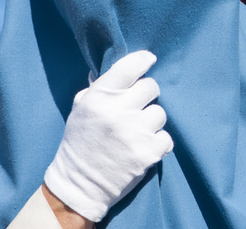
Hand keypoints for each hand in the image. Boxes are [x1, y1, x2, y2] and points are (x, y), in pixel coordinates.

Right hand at [44, 51, 173, 221]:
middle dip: (146, 95)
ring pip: (160, 112)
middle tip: (137, 107)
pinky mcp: (148, 153)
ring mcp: (135, 133)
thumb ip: (98, 87)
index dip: (143, 60)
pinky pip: (166, 137)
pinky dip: (158, 143)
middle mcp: (117, 112)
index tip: (149, 60)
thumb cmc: (80, 143)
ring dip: (152, 121)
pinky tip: (144, 147)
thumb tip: (116, 66)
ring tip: (137, 132)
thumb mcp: (80, 110)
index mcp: (98, 98)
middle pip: (151, 87)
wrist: (79, 185)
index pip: (128, 67)